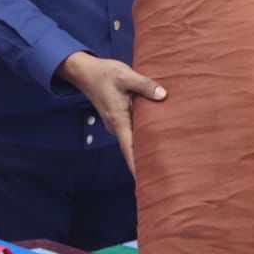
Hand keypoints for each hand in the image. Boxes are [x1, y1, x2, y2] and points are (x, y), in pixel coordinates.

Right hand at [56, 52, 166, 172]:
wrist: (86, 72)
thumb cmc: (104, 74)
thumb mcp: (126, 76)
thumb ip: (145, 85)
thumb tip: (163, 95)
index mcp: (118, 120)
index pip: (128, 148)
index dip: (136, 165)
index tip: (145, 181)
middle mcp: (116, 126)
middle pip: (133, 148)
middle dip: (146, 161)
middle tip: (167, 172)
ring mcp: (117, 123)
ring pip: (133, 139)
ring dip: (146, 147)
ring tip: (167, 156)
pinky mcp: (119, 118)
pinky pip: (132, 130)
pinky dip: (143, 135)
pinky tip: (157, 135)